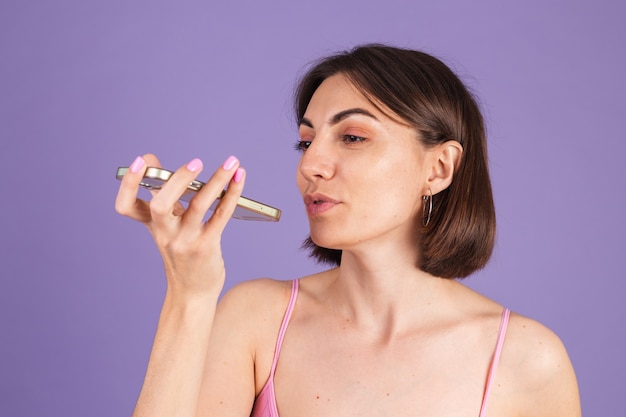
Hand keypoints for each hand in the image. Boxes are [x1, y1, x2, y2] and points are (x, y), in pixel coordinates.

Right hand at [115, 154, 245, 299]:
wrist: (192, 293)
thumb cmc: (182, 254)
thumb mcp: (166, 228)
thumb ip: (163, 198)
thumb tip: (155, 162)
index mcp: (151, 225)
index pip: (126, 206)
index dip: (128, 183)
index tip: (141, 160)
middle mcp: (165, 233)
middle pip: (160, 205)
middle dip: (177, 180)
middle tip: (197, 162)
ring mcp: (185, 241)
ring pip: (199, 205)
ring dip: (218, 180)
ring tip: (231, 162)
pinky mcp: (207, 246)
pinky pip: (221, 214)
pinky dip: (232, 194)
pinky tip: (239, 178)